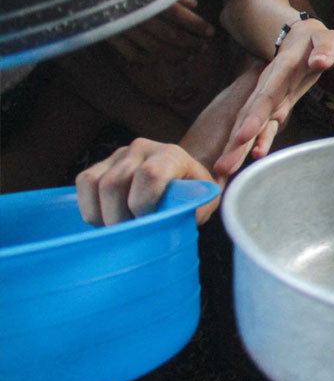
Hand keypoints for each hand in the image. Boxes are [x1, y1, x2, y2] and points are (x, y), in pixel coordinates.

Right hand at [76, 138, 216, 225]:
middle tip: (129, 232)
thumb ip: (197, 209)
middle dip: (117, 217)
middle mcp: (142, 148)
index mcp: (171, 155)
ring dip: (101, 214)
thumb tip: (178, 218)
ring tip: (118, 228)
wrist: (180, 174)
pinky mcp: (101, 163)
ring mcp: (118, 154)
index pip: (149, 175)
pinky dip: (89, 208)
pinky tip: (106, 219)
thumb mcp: (204, 201)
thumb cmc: (192, 192)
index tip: (148, 221)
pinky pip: (83, 183)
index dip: (142, 203)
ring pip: (93, 184)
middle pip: (114, 183)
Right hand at [105, 0, 214, 62]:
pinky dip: (148, 59)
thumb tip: (194, 5)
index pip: (180, 17)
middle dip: (191, 43)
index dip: (198, 26)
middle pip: (171, 36)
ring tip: (189, 56)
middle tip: (203, 46)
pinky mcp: (112, 36)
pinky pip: (133, 54)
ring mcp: (125, 28)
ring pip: (155, 49)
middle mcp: (139, 15)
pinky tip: (159, 58)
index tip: (211, 32)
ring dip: (175, 55)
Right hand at [212, 20, 333, 177]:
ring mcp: (271, 98)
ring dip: (239, 147)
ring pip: (251, 124)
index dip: (254, 116)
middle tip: (223, 166)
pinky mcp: (277, 107)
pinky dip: (261, 141)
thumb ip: (325, 49)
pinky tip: (254, 157)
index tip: (242, 136)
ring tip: (225, 169)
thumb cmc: (319, 40)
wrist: (305, 38)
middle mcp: (271, 86)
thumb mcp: (329, 39)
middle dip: (236, 142)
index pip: (266, 95)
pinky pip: (267, 126)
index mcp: (282, 69)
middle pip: (250, 116)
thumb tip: (320, 62)